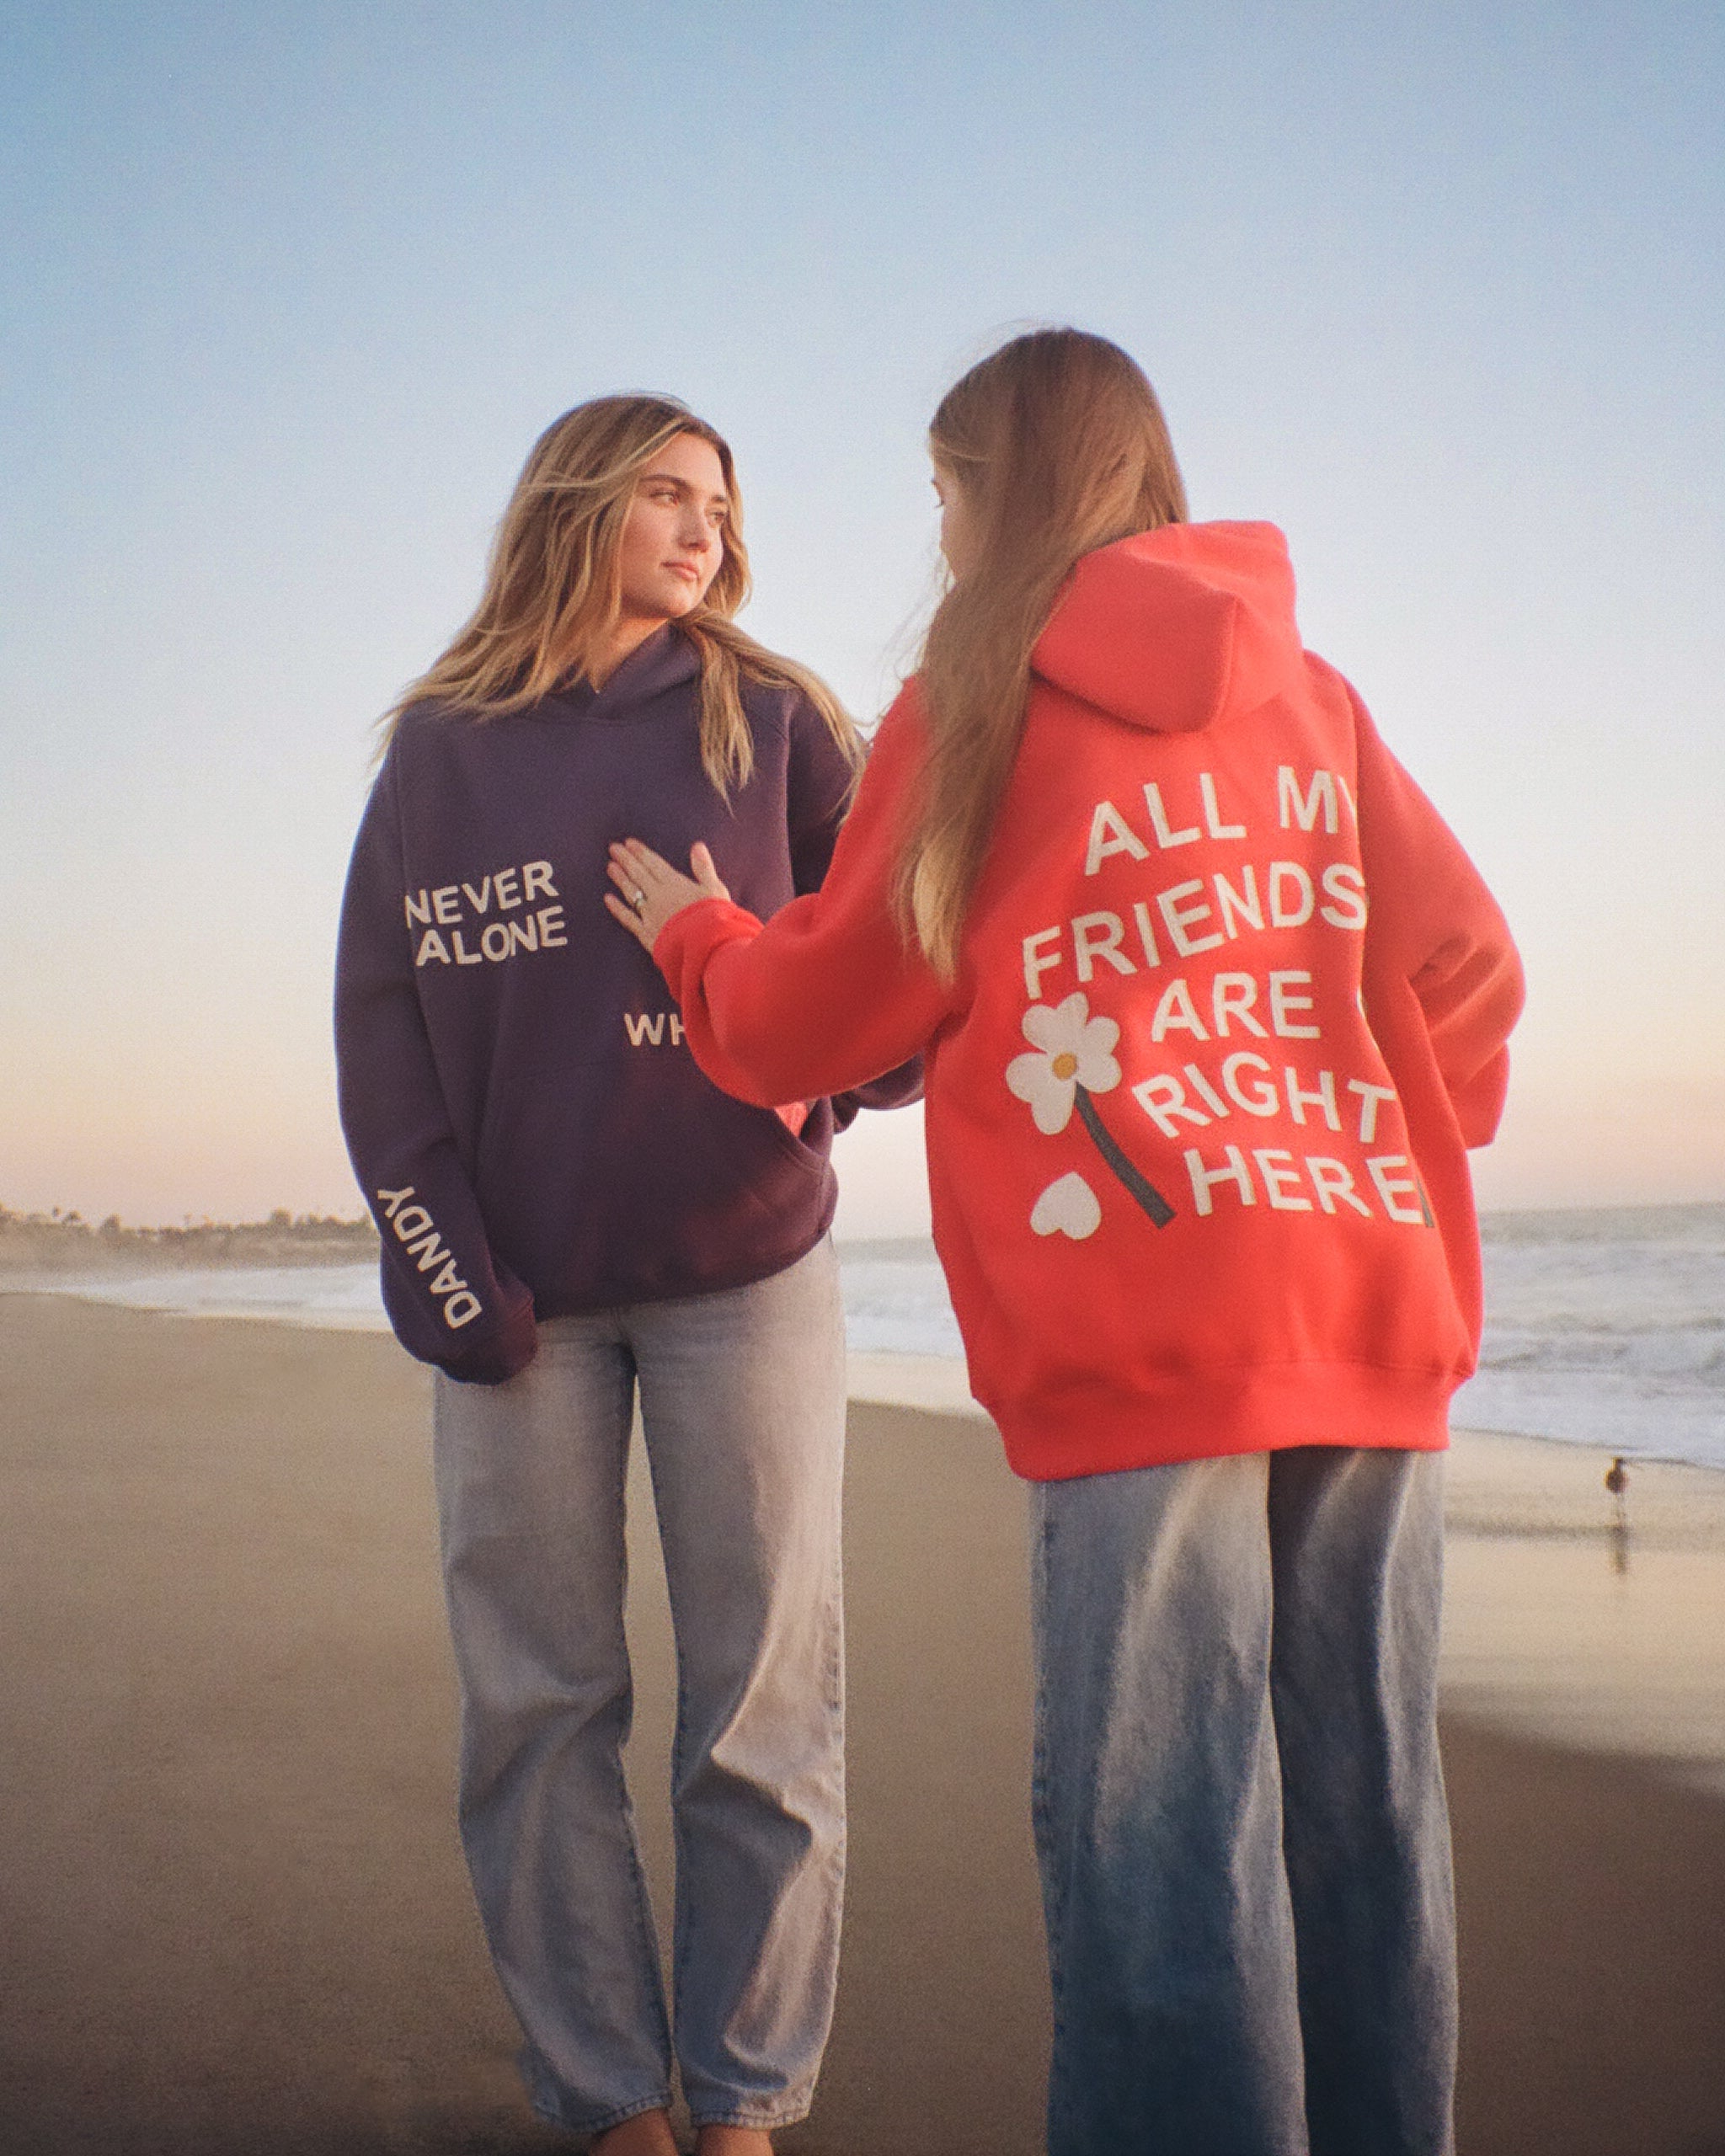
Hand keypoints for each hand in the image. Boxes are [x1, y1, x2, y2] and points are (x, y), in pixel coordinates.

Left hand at [605, 838, 731, 950]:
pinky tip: (608, 899)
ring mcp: (650, 915)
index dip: (641, 852)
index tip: (629, 843)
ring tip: (610, 867)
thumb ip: (703, 868)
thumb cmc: (717, 918)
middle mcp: (659, 896)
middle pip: (639, 874)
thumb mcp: (715, 889)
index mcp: (675, 884)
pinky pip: (628, 919)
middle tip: (613, 848)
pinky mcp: (647, 934)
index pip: (654, 864)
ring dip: (620, 879)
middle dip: (625, 860)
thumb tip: (697, 846)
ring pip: (631, 892)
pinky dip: (617, 908)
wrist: (708, 947)